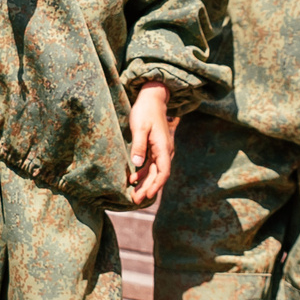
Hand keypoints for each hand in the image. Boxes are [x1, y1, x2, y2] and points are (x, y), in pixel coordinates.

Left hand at [125, 82, 174, 207]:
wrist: (152, 99)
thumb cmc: (145, 112)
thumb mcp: (140, 127)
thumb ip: (139, 145)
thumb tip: (137, 164)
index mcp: (164, 148)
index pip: (163, 172)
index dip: (156, 185)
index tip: (148, 196)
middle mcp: (165, 152)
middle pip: (159, 175)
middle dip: (148, 189)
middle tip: (136, 200)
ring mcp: (161, 151)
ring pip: (155, 172)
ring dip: (145, 183)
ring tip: (134, 195)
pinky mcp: (155, 148)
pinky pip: (151, 165)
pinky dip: (143, 173)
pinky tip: (133, 179)